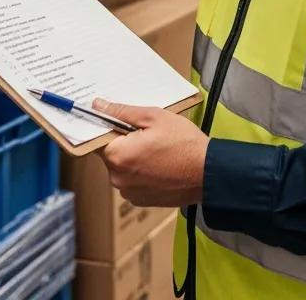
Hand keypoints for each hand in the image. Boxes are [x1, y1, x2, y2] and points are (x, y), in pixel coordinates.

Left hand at [94, 98, 208, 207]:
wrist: (207, 173)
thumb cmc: (183, 143)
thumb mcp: (154, 117)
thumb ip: (122, 112)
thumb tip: (99, 105)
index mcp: (117, 156)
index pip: (98, 138)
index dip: (110, 127)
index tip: (123, 122)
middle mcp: (117, 178)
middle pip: (111, 153)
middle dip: (125, 141)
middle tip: (149, 133)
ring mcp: (129, 192)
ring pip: (122, 167)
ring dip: (134, 157)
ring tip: (159, 149)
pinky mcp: (140, 200)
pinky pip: (133, 180)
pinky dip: (142, 172)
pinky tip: (161, 164)